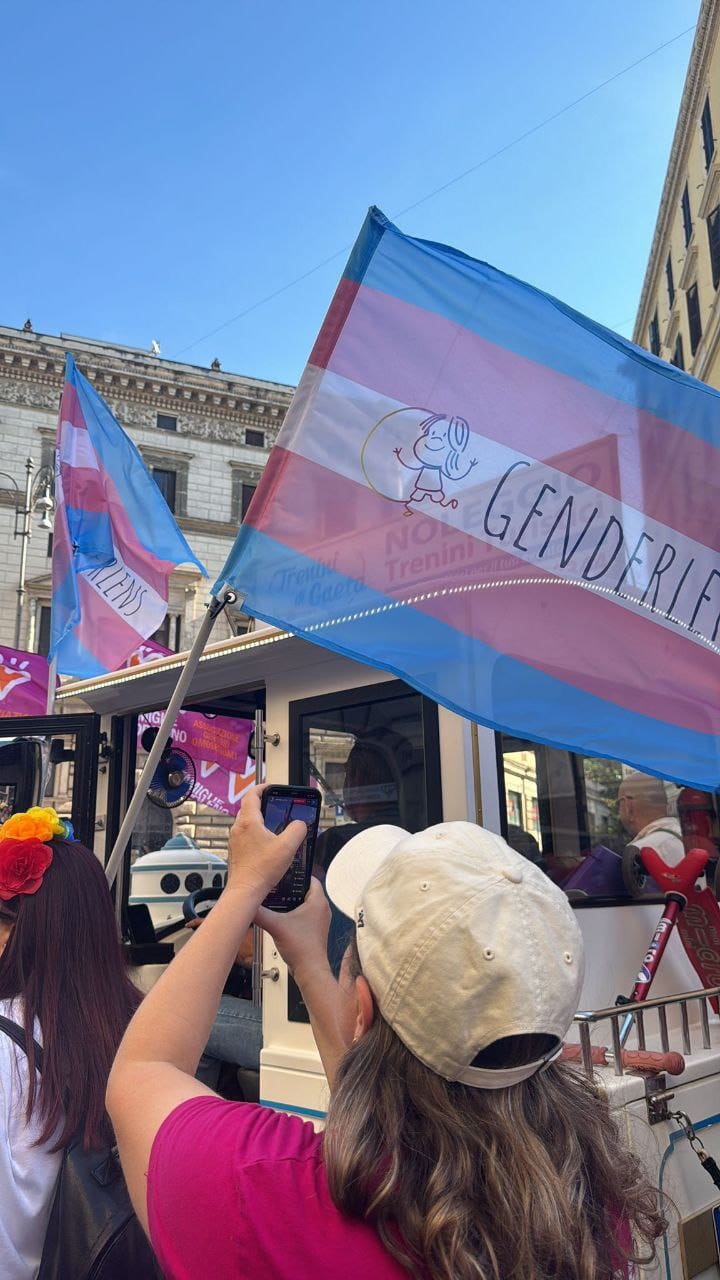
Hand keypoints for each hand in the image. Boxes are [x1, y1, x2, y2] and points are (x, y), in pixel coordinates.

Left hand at [226, 785, 305, 901]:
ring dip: (260, 820)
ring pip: (247, 822)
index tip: (272, 788)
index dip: (263, 788)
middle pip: (249, 808)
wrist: (245, 891)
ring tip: (275, 827)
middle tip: (276, 807)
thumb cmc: (262, 870)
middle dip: (263, 804)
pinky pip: (246, 836)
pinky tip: (268, 845)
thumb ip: (297, 830)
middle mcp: (238, 828)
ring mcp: (235, 841)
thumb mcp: (287, 846)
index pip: (252, 794)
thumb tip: (299, 825)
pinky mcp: (236, 852)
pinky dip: (256, 834)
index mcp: (248, 821)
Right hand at [255, 878, 330, 980]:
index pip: (310, 877)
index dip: (297, 873)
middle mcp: (321, 909)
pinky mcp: (313, 929)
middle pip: (305, 890)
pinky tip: (280, 916)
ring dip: (291, 901)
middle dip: (290, 888)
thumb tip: (247, 905)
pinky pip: (303, 914)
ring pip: (304, 903)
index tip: (284, 872)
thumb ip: (259, 913)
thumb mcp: (276, 926)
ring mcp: (318, 920)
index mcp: (318, 902)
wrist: (309, 970)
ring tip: (276, 899)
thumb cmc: (302, 948)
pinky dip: (293, 913)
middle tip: (276, 885)